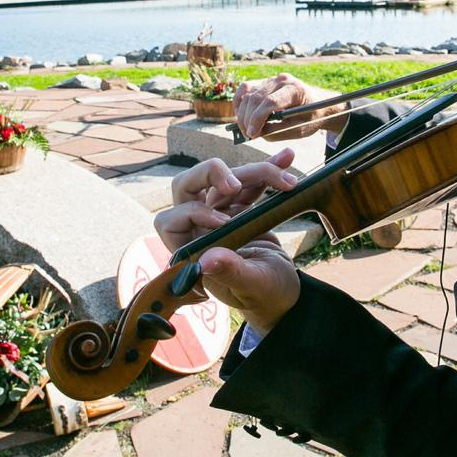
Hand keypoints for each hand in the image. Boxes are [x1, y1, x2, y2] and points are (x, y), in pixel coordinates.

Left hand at [155, 149, 300, 334]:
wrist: (285, 293)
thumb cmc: (264, 297)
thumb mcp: (251, 286)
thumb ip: (230, 272)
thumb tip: (206, 260)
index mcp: (190, 252)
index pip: (171, 221)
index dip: (195, 214)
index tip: (226, 222)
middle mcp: (199, 229)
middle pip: (187, 186)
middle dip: (211, 175)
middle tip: (237, 184)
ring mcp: (220, 215)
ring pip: (225, 181)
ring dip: (255, 172)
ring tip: (286, 175)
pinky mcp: (240, 208)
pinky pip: (249, 183)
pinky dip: (267, 171)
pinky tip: (286, 159)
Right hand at [234, 72, 348, 140]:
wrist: (317, 104)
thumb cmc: (309, 118)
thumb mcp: (299, 130)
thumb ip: (278, 132)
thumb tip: (256, 133)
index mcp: (296, 90)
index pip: (271, 101)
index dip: (258, 118)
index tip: (252, 134)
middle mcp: (282, 80)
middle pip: (256, 98)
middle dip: (248, 119)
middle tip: (248, 136)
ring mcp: (271, 79)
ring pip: (248, 94)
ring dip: (242, 114)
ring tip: (246, 130)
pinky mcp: (263, 82)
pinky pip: (245, 90)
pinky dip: (239, 103)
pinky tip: (241, 116)